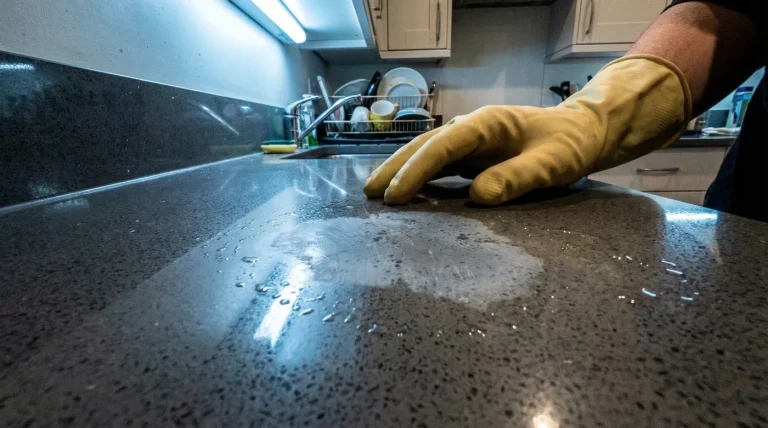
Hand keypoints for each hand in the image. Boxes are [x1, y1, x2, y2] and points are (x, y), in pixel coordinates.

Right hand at [364, 104, 601, 204]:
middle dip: (395, 168)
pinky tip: (405, 194)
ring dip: (401, 171)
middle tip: (369, 194)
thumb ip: (517, 177)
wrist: (582, 134)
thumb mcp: (552, 164)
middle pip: (424, 145)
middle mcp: (471, 129)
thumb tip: (477, 197)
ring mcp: (469, 142)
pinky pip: (438, 166)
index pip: (442, 146)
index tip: (395, 196)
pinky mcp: (472, 156)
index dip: (416, 171)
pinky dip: (418, 178)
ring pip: (426, 153)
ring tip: (375, 194)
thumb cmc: (569, 146)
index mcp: (486, 124)